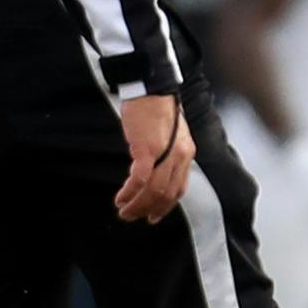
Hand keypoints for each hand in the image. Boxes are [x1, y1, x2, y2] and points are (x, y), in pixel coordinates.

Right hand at [115, 92, 194, 222]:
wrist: (151, 90)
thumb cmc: (157, 110)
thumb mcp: (172, 136)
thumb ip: (168, 155)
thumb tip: (157, 174)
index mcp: (187, 154)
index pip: (178, 189)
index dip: (165, 207)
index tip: (153, 217)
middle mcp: (180, 156)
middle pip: (166, 194)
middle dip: (148, 210)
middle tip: (132, 217)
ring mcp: (165, 154)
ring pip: (153, 191)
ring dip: (137, 205)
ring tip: (123, 210)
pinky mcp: (147, 149)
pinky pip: (140, 179)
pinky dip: (129, 192)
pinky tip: (120, 197)